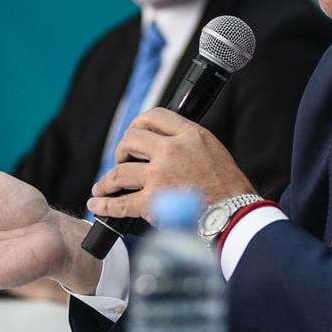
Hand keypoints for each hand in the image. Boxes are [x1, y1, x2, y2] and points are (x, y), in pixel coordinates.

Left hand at [88, 107, 255, 219]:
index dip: (139, 124)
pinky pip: (120, 202)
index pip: (155, 116)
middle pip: (131, 139)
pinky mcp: (152, 202)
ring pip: (119, 172)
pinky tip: (97, 203)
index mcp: (190, 134)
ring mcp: (159, 175)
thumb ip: (188, 144)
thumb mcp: (213, 151)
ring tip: (102, 187)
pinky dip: (104, 204)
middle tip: (123, 162)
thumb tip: (164, 147)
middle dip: (122, 151)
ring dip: (107, 180)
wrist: (234, 215)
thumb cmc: (229, 188)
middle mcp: (172, 150)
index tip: (134, 134)